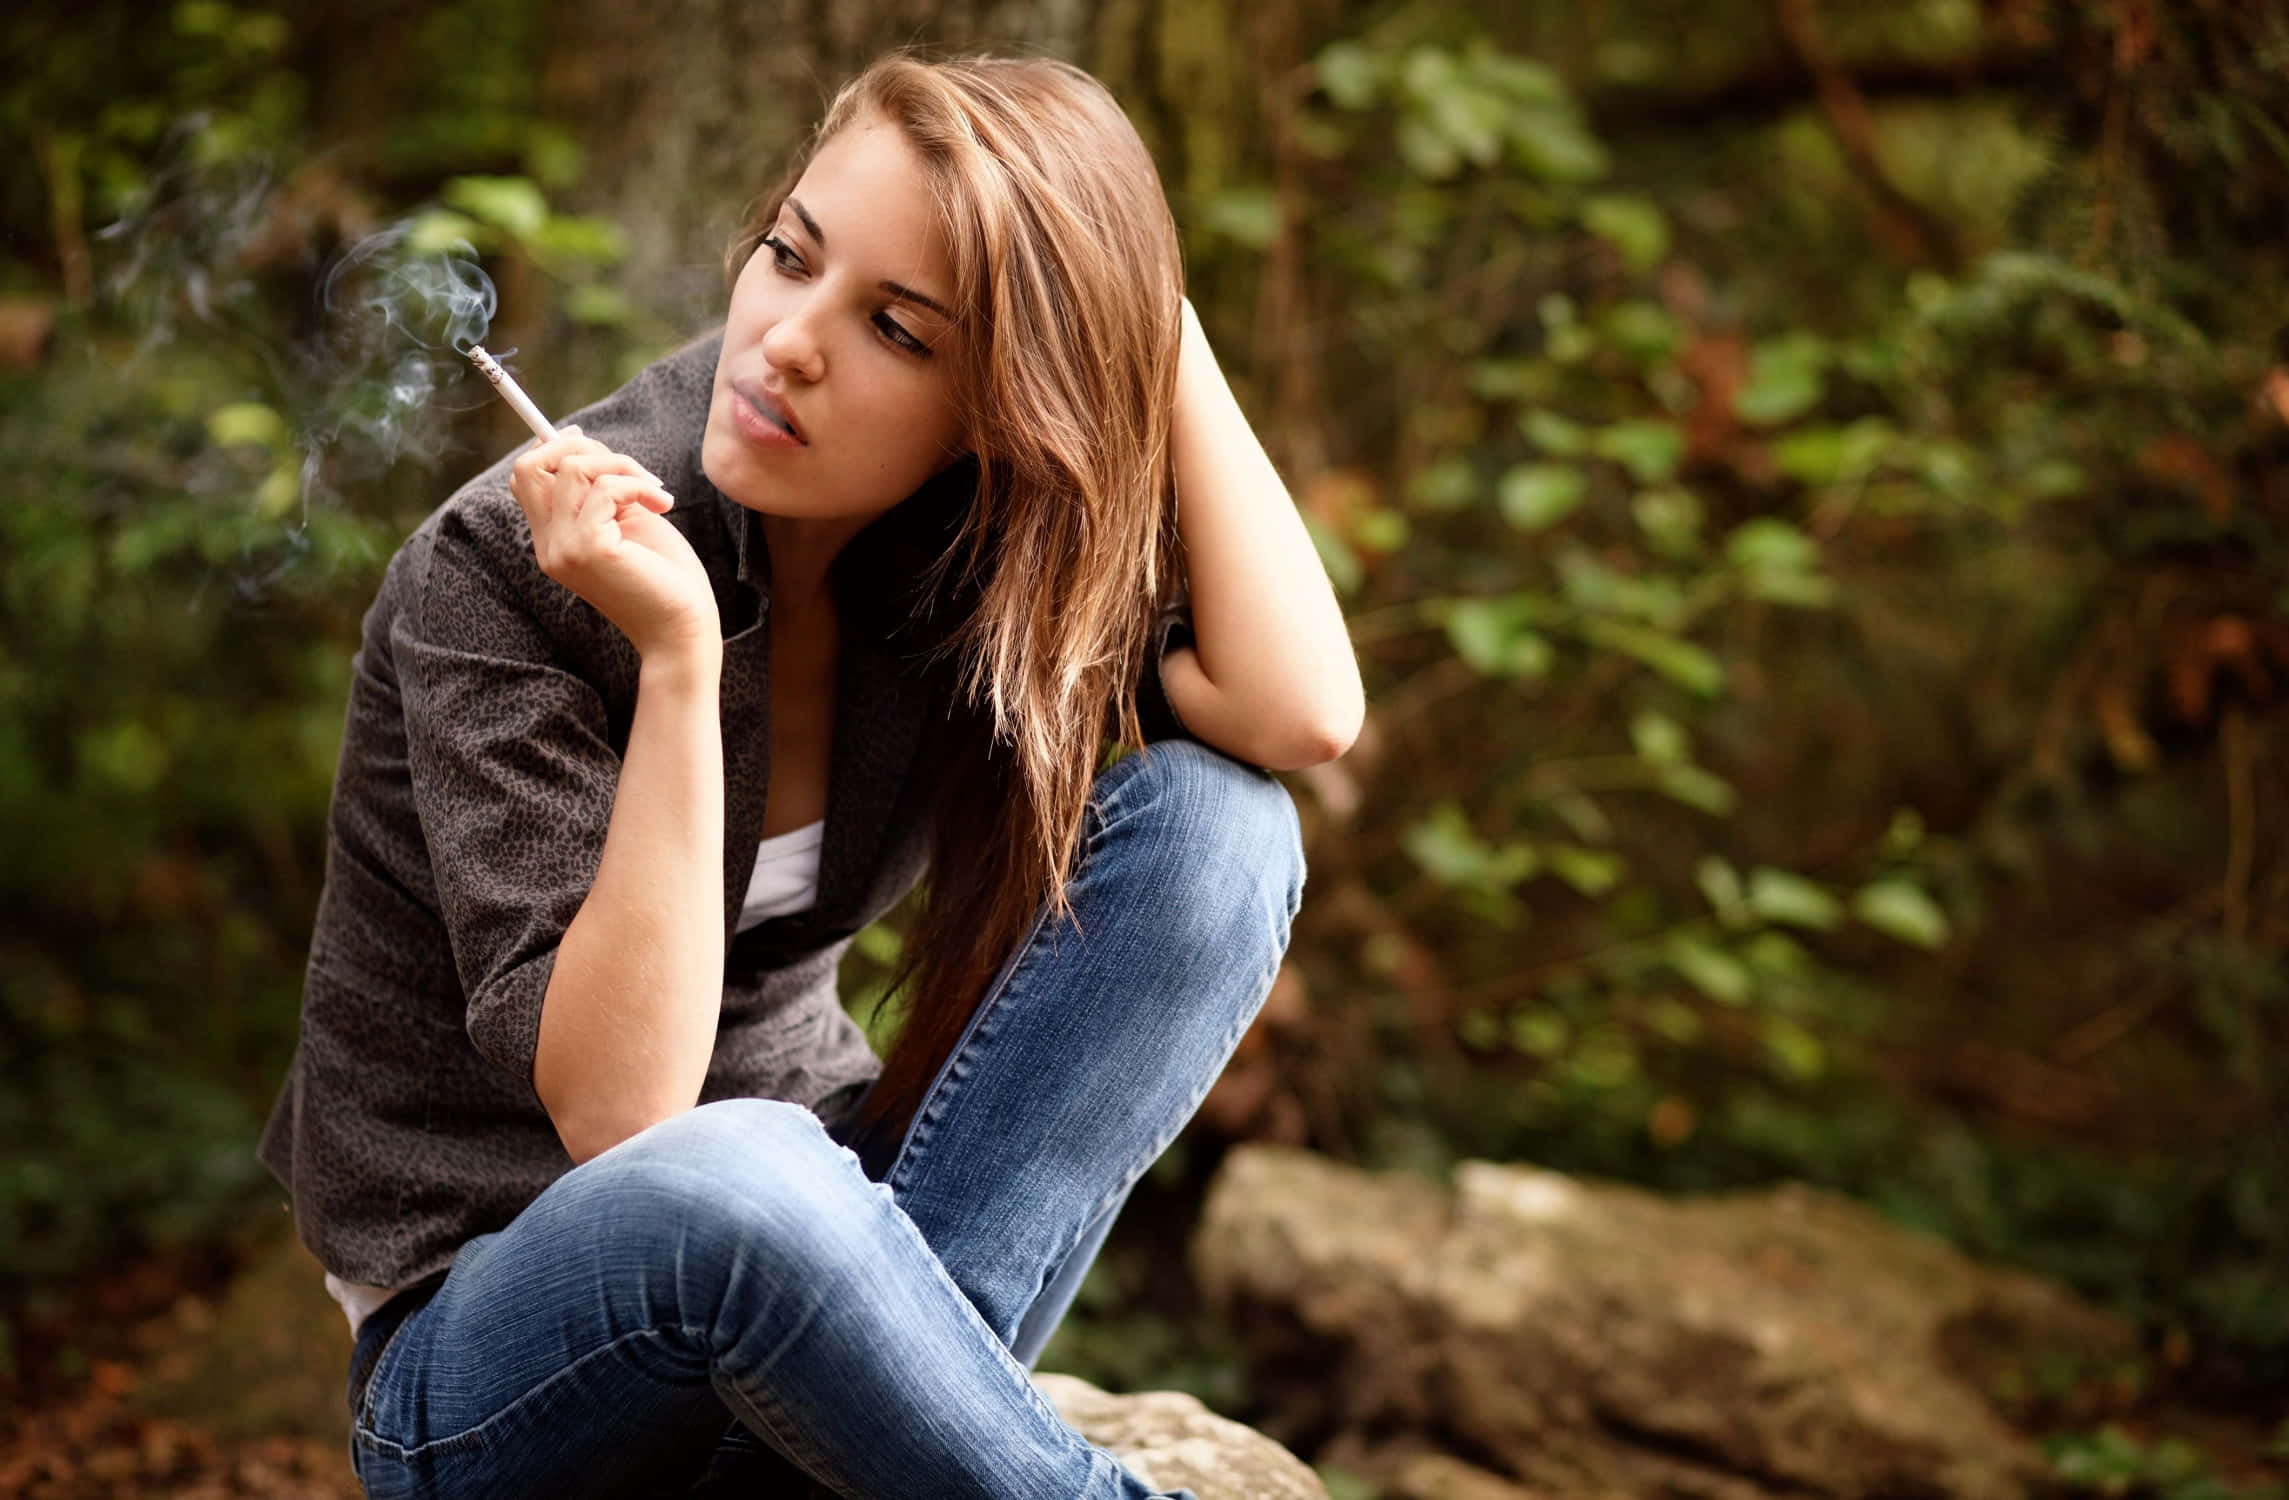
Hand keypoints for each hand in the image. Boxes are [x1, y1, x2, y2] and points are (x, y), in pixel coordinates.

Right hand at [508, 425, 719, 659]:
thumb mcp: (626, 520)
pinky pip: (605, 487)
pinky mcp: (589, 549)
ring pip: (572, 468)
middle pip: (529, 466)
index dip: (557, 449)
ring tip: (656, 491)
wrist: (684, 630)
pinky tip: (664, 504)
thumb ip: (600, 488)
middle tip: (631, 469)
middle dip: (582, 447)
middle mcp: (548, 546)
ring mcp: (563, 549)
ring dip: (622, 464)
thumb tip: (578, 439)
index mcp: (554, 540)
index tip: (596, 446)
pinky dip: (638, 484)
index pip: (525, 478)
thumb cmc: (667, 578)